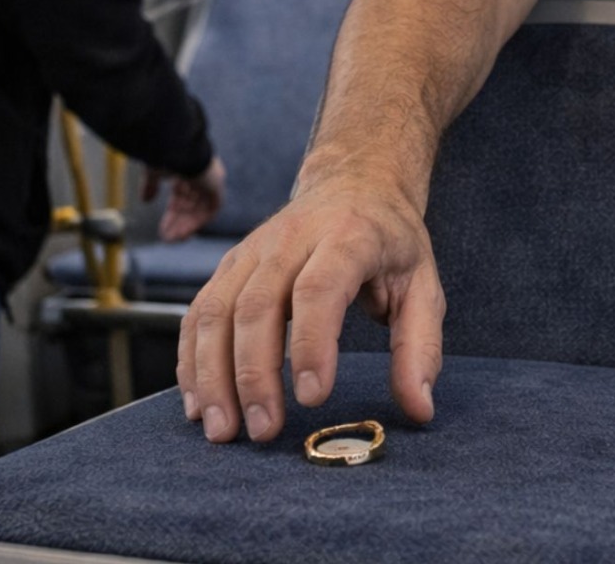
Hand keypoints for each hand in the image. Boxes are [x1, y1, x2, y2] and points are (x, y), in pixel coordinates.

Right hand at [142, 156, 225, 241]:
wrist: (177, 147)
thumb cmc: (164, 154)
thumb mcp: (153, 172)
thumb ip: (150, 185)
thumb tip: (145, 200)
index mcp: (186, 172)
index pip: (181, 199)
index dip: (172, 216)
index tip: (162, 230)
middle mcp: (200, 178)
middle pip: (190, 208)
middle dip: (178, 224)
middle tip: (166, 239)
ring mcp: (210, 183)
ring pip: (199, 212)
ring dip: (186, 227)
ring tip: (173, 240)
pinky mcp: (216, 188)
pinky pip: (209, 212)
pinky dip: (197, 223)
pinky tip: (183, 234)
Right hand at [176, 174, 444, 442]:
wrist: (352, 183)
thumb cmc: (389, 242)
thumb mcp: (423, 286)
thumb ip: (420, 347)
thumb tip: (418, 410)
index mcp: (346, 239)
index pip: (317, 290)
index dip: (311, 344)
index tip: (313, 398)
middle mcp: (288, 241)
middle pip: (255, 307)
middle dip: (253, 374)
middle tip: (262, 431)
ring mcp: (249, 252)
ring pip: (215, 311)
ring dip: (211, 374)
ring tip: (221, 429)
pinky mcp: (227, 266)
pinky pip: (196, 314)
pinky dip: (190, 360)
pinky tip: (196, 403)